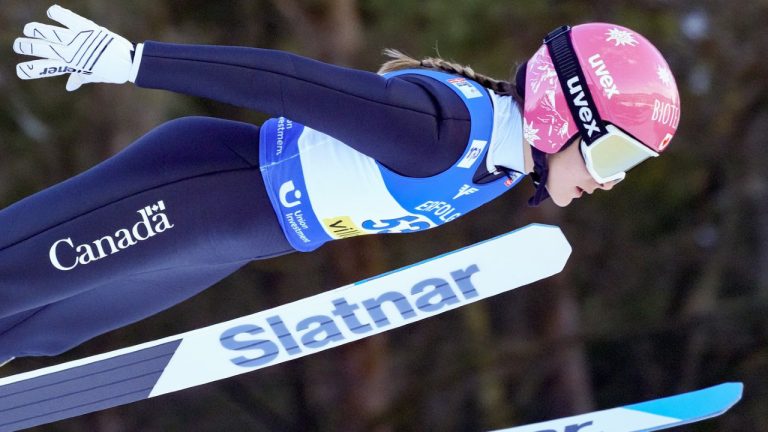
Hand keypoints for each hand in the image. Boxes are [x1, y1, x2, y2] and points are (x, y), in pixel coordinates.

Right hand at [13, 4, 135, 90]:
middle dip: (27, 47)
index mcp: (72, 65)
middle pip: (43, 49)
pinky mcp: (86, 28)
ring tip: (28, 29)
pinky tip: (51, 11)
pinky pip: (67, 18)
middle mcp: (72, 53)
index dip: (31, 69)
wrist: (129, 63)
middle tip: (19, 45)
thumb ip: (79, 77)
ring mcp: (78, 40)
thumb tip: (70, 86)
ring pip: (50, 33)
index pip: (46, 68)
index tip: (19, 71)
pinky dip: (58, 13)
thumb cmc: (111, 70)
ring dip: (36, 31)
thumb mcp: (94, 75)